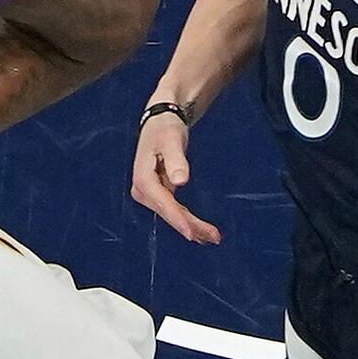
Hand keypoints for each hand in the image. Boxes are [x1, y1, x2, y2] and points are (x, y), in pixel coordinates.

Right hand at [128, 102, 216, 243]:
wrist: (161, 121)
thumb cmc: (165, 128)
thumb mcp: (171, 139)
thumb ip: (176, 160)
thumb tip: (180, 181)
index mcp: (143, 179)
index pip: (163, 203)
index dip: (178, 219)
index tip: (192, 233)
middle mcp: (143, 190)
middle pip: (169, 213)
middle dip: (190, 227)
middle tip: (213, 237)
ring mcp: (150, 194)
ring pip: (173, 215)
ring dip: (192, 227)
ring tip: (213, 237)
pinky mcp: (159, 194)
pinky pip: (175, 210)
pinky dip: (189, 220)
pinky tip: (202, 231)